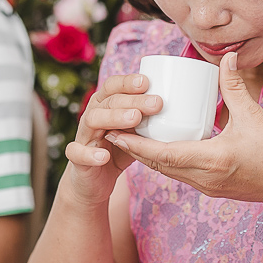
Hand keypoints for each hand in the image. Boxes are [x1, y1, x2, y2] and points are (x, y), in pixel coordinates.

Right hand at [62, 71, 161, 205]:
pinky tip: (104, 155)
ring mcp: (83, 136)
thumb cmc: (117, 150)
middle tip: (156, 103)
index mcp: (105, 105)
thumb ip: (150, 119)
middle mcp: (92, 115)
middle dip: (132, 99)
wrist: (93, 180)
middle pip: (108, 100)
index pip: (113, 86)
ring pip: (92, 119)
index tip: (148, 81)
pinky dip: (90, 153)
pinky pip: (77, 153)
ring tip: (135, 119)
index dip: (128, 82)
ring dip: (114, 117)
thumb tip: (186, 104)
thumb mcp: (136, 132)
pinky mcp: (77, 158)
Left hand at [104, 52, 262, 206]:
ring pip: (167, 172)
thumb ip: (235, 87)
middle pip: (157, 165)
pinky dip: (164, 161)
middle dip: (134, 149)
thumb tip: (226, 57)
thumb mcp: (254, 116)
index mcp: (211, 160)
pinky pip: (179, 175)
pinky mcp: (211, 188)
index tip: (115, 130)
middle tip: (114, 128)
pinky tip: (159, 147)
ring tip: (130, 136)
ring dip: (147, 156)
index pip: (162, 154)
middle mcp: (203, 178)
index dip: (135, 144)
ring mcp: (206, 187)